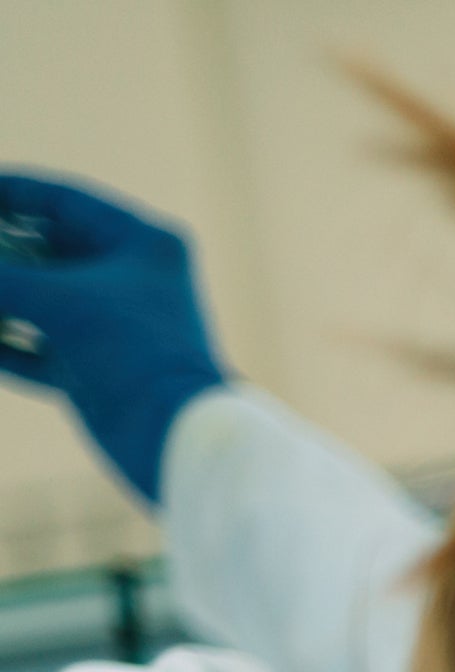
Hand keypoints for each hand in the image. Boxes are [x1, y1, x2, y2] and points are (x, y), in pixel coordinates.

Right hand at [0, 175, 227, 506]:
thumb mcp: (56, 302)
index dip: (10, 192)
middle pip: (46, 249)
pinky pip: (37, 348)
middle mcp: (132, 281)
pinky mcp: (98, 371)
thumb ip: (2, 277)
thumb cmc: (132, 354)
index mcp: (143, 245)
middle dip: (1, 252)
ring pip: (39, 302)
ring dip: (0, 299)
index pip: (63, 201)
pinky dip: (6, 344)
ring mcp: (115, 327)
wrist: (177, 437)